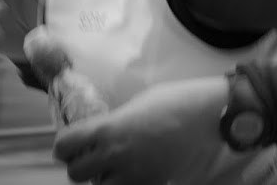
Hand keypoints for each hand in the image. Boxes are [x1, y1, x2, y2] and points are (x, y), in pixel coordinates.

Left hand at [53, 77, 228, 184]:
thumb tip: (104, 130)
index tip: (71, 143)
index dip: (65, 145)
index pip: (64, 145)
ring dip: (102, 177)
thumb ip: (116, 120)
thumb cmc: (177, 101)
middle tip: (92, 155)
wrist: (211, 117)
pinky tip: (136, 171)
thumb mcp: (138, 103)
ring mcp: (134, 173)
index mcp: (108, 127)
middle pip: (76, 174)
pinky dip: (125, 183)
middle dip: (81, 164)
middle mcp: (115, 154)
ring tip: (115, 165)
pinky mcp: (151, 184)